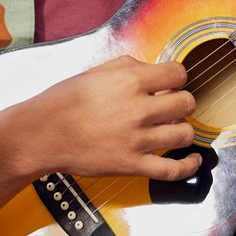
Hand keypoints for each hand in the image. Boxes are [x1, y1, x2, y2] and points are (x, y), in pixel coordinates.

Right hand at [19, 55, 202, 182]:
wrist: (42, 134)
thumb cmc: (63, 102)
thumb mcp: (96, 71)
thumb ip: (129, 66)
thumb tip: (153, 70)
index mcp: (130, 81)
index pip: (178, 74)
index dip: (177, 77)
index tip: (172, 83)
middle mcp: (139, 109)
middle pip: (186, 103)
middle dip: (182, 102)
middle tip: (171, 106)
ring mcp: (138, 140)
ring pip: (184, 133)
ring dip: (183, 128)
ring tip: (173, 127)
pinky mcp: (133, 165)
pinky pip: (173, 169)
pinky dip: (189, 165)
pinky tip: (193, 158)